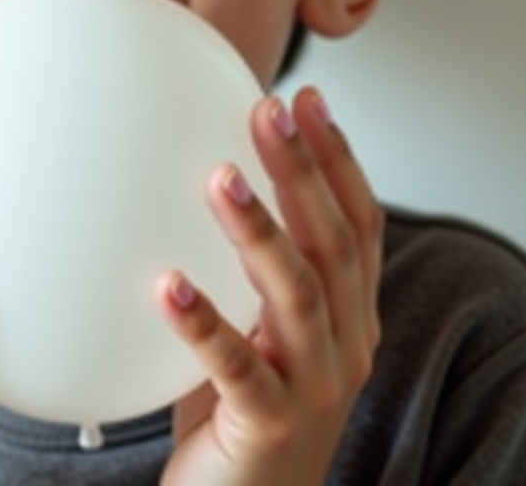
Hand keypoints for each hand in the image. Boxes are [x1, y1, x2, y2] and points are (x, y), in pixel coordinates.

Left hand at [158, 88, 381, 485]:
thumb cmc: (240, 406)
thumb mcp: (256, 324)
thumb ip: (248, 267)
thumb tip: (199, 173)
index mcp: (349, 314)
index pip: (358, 222)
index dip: (339, 157)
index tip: (306, 98)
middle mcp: (347, 344)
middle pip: (334, 242)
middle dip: (304, 170)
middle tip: (269, 111)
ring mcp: (315, 388)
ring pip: (298, 296)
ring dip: (260, 232)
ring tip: (219, 178)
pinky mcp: (269, 426)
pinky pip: (236, 368)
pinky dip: (203, 323)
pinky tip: (166, 285)